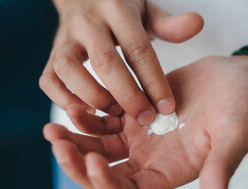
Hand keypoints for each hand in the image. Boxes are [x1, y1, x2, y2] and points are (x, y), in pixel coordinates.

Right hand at [39, 0, 203, 124]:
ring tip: (115, 115)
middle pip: (105, 62)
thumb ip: (169, 24)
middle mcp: (87, 22)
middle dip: (127, 95)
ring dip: (93, 97)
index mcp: (117, 8)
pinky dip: (64, 100)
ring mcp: (64, 38)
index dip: (154, 81)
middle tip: (146, 119)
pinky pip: (49, 80)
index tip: (167, 108)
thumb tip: (197, 24)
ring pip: (70, 70)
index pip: (138, 48)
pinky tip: (88, 113)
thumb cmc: (121, 11)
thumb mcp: (147, 11)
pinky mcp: (51, 55)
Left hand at [43, 55, 247, 188]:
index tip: (93, 163)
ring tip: (52, 128)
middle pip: (106, 175)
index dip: (108, 185)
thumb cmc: (240, 107)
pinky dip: (87, 117)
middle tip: (59, 145)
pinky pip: (103, 121)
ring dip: (75, 141)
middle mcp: (150, 160)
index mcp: (171, 173)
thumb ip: (221, 170)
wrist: (234, 79)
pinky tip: (74, 105)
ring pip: (99, 148)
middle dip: (79, 164)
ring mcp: (140, 137)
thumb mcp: (234, 136)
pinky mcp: (134, 114)